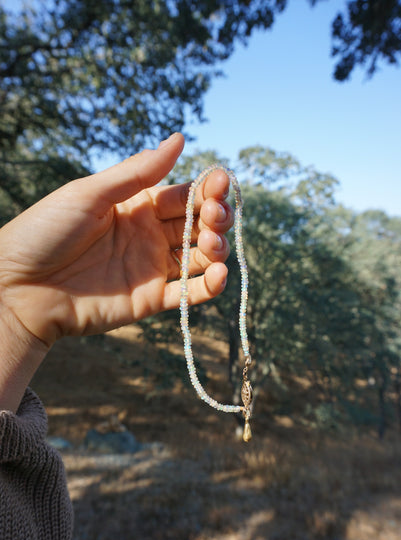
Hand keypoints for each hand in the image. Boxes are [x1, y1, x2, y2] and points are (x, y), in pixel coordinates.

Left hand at [0, 133, 232, 347]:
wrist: (18, 287)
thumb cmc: (45, 232)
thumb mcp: (90, 193)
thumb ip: (137, 172)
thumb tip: (179, 139)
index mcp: (136, 205)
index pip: (183, 194)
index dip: (206, 188)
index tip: (221, 180)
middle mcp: (148, 235)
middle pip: (196, 224)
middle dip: (214, 217)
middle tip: (213, 215)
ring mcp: (150, 268)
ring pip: (198, 257)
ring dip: (215, 248)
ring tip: (211, 243)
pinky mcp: (149, 300)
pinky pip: (187, 294)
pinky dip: (209, 287)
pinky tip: (219, 274)